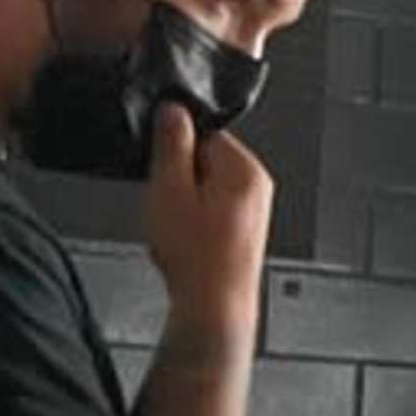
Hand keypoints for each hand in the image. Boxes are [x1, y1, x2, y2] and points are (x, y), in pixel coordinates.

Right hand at [141, 108, 269, 337]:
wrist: (214, 304)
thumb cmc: (196, 255)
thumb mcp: (170, 189)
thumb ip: (172, 145)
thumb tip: (174, 111)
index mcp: (245, 169)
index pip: (206, 130)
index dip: (175, 145)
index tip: (159, 163)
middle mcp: (257, 186)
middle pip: (207, 157)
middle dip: (179, 174)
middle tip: (167, 199)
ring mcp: (253, 208)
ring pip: (206, 184)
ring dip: (183, 197)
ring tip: (177, 224)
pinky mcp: (243, 228)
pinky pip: (211, 207)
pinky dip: (193, 216)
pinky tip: (185, 237)